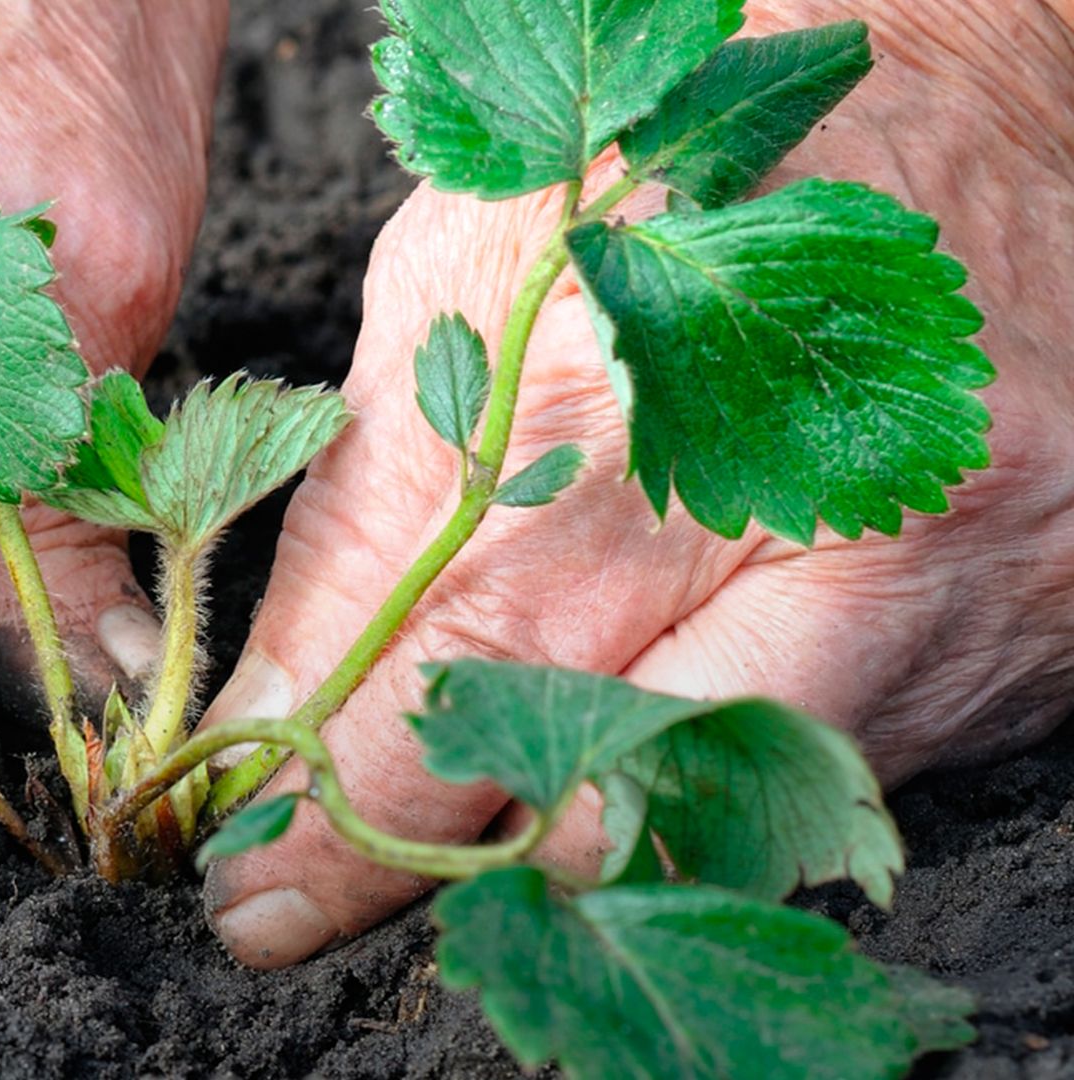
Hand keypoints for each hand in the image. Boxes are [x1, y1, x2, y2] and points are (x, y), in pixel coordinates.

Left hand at [200, 0, 1073, 967]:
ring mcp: (935, 589)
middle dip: (398, 855)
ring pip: (700, 815)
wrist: (1012, 93)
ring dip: (547, 850)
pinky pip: (826, 787)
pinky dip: (696, 804)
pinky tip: (613, 785)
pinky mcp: (1018, 639)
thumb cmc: (707, 142)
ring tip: (443, 849)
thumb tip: (283, 670)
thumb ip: (380, 461)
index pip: (443, 649)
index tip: (239, 868)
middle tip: (286, 904)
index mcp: (626, 378)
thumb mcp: (488, 246)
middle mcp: (795, 504)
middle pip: (562, 763)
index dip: (321, 785)